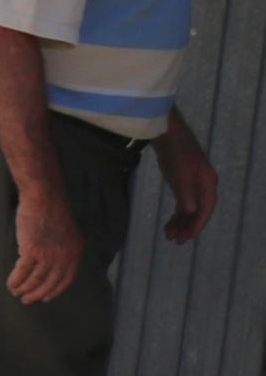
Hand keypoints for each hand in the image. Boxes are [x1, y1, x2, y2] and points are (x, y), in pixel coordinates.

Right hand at [11, 185, 86, 303]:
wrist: (44, 197)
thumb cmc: (52, 209)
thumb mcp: (66, 232)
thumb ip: (62, 248)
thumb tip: (49, 263)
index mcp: (75, 253)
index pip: (66, 280)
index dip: (54, 291)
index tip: (45, 297)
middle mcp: (65, 257)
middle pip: (50, 283)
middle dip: (37, 294)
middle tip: (27, 300)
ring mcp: (49, 256)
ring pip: (35, 280)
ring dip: (24, 289)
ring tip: (16, 292)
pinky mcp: (32, 251)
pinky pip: (22, 272)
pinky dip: (15, 280)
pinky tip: (10, 283)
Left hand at [158, 122, 220, 245]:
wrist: (167, 134)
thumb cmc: (176, 152)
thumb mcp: (180, 172)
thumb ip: (185, 192)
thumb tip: (190, 211)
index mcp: (208, 184)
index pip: (205, 209)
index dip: (197, 224)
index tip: (187, 237)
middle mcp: (204, 187)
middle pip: (198, 212)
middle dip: (188, 226)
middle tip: (175, 241)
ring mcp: (193, 185)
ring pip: (189, 209)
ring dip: (180, 223)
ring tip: (169, 236)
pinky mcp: (182, 184)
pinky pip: (182, 204)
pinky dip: (176, 214)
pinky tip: (169, 224)